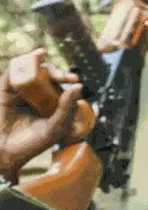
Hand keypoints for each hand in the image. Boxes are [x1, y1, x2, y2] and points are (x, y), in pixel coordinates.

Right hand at [0, 50, 82, 179]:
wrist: (6, 153)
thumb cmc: (31, 144)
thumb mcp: (55, 127)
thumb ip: (66, 108)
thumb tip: (78, 86)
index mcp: (48, 105)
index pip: (59, 87)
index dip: (66, 80)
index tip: (75, 79)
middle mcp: (34, 97)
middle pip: (46, 77)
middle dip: (57, 72)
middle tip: (66, 76)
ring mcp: (19, 93)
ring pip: (31, 72)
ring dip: (42, 64)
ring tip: (52, 65)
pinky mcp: (4, 91)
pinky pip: (13, 74)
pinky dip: (23, 63)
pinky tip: (34, 57)